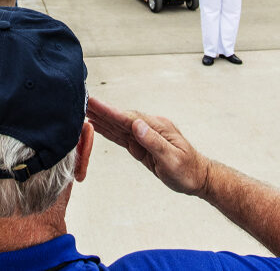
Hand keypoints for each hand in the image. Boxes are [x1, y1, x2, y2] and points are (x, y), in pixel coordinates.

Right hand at [86, 97, 209, 196]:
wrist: (198, 177)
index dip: (110, 111)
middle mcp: (149, 128)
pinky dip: (108, 130)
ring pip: (118, 126)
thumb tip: (137, 125)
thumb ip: (154, 142)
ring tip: (84, 110)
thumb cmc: (188, 170)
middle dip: (101, 110)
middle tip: (82, 101)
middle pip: (120, 118)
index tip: (94, 102)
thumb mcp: (172, 159)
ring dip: (101, 118)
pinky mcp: (140, 145)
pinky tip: (97, 126)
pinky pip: (121, 136)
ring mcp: (144, 136)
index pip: (129, 117)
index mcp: (157, 127)